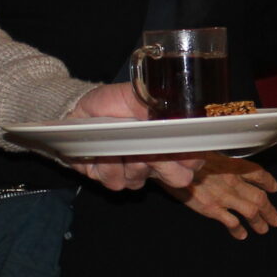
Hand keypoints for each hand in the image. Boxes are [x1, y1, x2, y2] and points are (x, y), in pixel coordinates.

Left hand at [64, 84, 198, 189]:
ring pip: (143, 178)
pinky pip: (117, 180)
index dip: (192, 155)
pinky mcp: (113, 180)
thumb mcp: (135, 95)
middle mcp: (157, 161)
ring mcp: (136, 173)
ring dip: (129, 158)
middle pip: (180, 178)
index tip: (178, 143)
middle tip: (149, 147)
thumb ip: (156, 104)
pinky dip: (108, 163)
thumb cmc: (111, 102)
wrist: (79, 111)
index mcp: (170, 141)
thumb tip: (174, 111)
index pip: (196, 157)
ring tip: (118, 140)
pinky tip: (103, 150)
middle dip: (165, 163)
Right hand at [180, 153, 276, 236]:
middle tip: (276, 220)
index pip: (258, 174)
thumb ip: (221, 161)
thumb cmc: (186, 156)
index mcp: (233, 165)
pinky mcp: (212, 208)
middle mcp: (233, 181)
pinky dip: (238, 230)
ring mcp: (224, 196)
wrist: (170, 164)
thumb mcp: (209, 151)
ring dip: (260, 222)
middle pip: (259, 198)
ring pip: (251, 212)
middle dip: (270, 211)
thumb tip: (225, 164)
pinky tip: (241, 235)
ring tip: (264, 229)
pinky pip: (231, 222)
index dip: (269, 183)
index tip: (274, 188)